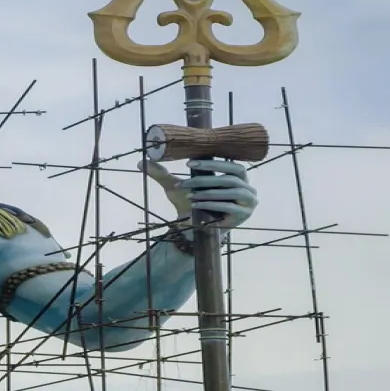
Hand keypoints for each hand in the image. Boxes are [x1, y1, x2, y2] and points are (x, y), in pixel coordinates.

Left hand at [140, 158, 257, 229]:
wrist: (193, 229)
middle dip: (207, 177)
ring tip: (190, 195)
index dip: (212, 163)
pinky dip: (211, 204)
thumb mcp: (174, 187)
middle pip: (231, 176)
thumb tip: (140, 161)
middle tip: (186, 181)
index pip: (230, 163)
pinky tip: (195, 205)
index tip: (189, 163)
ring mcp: (249, 202)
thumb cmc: (188, 204)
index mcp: (236, 176)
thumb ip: (161, 174)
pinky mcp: (244, 215)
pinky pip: (229, 206)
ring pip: (231, 191)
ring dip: (208, 192)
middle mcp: (247, 187)